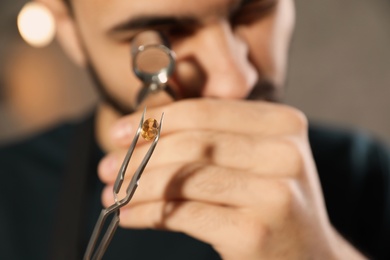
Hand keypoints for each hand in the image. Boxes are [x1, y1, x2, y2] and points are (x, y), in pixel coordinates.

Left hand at [98, 99, 364, 258]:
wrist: (311, 257)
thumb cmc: (271, 203)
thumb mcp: (253, 161)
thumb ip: (209, 140)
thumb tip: (140, 133)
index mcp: (283, 124)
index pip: (204, 112)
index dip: (155, 121)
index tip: (118, 133)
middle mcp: (284, 153)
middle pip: (193, 144)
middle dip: (141, 155)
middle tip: (108, 167)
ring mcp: (274, 194)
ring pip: (184, 178)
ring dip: (138, 185)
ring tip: (113, 192)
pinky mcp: (255, 232)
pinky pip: (185, 214)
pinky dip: (148, 213)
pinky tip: (129, 215)